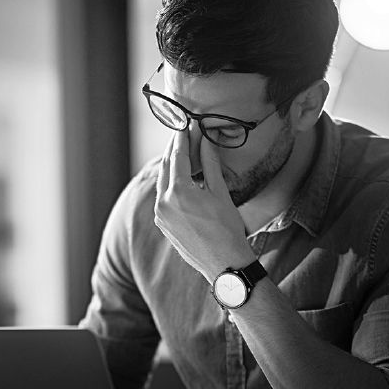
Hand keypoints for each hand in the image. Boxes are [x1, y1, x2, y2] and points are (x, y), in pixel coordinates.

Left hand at [154, 130, 254, 282]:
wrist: (224, 264)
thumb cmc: (227, 229)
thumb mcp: (220, 192)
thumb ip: (210, 164)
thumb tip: (205, 140)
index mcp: (179, 192)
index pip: (178, 156)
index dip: (182, 137)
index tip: (186, 124)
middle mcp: (164, 202)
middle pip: (166, 166)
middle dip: (174, 148)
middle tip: (182, 133)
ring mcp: (160, 215)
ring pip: (163, 181)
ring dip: (171, 165)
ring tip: (182, 152)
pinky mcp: (163, 224)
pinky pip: (163, 197)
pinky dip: (170, 183)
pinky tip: (180, 178)